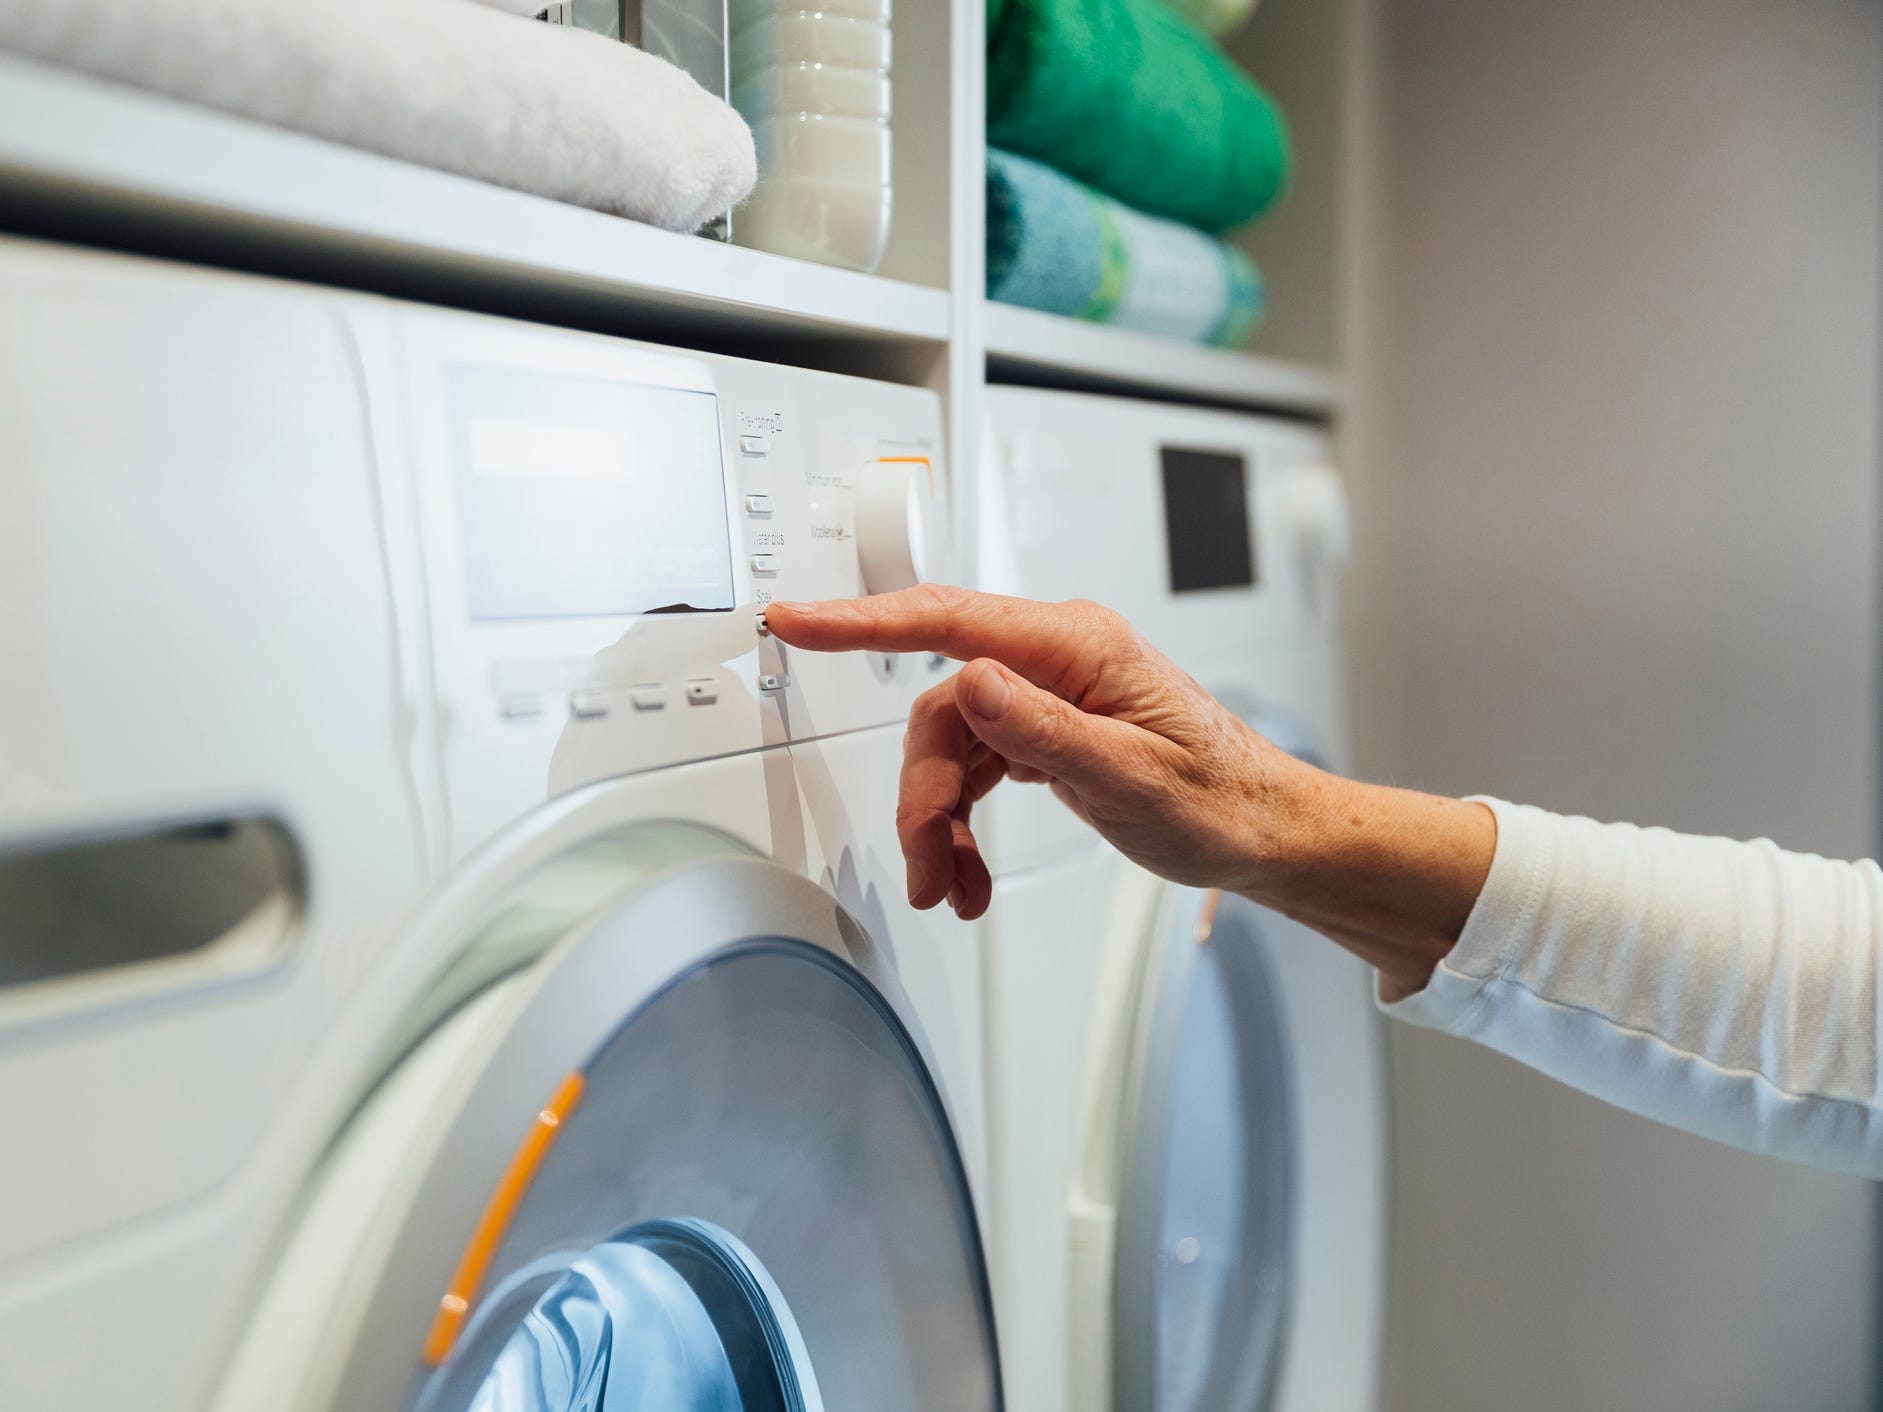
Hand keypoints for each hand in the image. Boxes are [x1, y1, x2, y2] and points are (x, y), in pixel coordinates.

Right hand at [763, 586, 1318, 920]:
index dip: (862, 621)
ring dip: (941, 820)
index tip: (797, 620)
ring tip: (951, 886)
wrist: (1261, 829)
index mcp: (1078, 646)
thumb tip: (972, 682)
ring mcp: (1050, 692)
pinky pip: (977, 767)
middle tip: (927, 867)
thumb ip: (1043, 731)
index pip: (949, 621)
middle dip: (924, 794)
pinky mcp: (1046, 728)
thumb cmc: (1218, 799)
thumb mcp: (1129, 776)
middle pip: (942, 709)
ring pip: (952, 746)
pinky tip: (969, 870)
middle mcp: (1058, 658)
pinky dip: (964, 822)